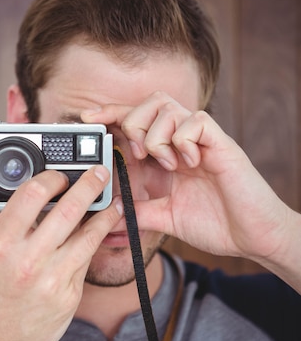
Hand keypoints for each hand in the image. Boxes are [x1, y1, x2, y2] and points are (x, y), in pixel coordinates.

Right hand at [0, 161, 122, 340]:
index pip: (33, 195)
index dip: (51, 178)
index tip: (58, 175)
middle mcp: (28, 262)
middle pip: (68, 210)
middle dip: (89, 185)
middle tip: (99, 172)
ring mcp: (52, 281)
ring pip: (88, 236)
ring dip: (105, 213)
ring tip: (113, 200)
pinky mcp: (69, 296)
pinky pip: (86, 260)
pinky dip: (97, 241)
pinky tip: (102, 230)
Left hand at [83, 92, 288, 264]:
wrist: (252, 238)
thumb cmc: (217, 224)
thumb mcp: (166, 218)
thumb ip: (138, 213)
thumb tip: (108, 218)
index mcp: (169, 154)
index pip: (137, 120)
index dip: (112, 113)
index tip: (88, 118)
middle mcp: (183, 141)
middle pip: (151, 102)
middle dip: (134, 123)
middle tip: (139, 155)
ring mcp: (202, 141)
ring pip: (169, 106)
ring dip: (157, 135)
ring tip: (167, 163)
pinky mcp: (221, 144)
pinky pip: (196, 121)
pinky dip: (183, 140)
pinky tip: (189, 163)